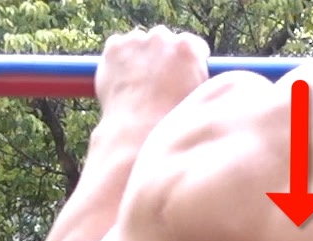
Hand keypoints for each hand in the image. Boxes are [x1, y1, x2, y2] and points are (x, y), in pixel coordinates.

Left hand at [95, 26, 209, 116]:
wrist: (137, 131)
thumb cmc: (171, 121)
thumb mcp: (198, 97)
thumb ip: (197, 77)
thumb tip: (192, 74)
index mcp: (188, 48)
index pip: (192, 45)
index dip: (188, 61)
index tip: (183, 73)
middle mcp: (163, 37)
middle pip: (164, 40)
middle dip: (162, 56)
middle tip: (157, 82)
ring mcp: (136, 40)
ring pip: (139, 42)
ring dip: (140, 56)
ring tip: (138, 85)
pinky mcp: (115, 46)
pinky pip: (118, 46)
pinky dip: (119, 59)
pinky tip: (123, 81)